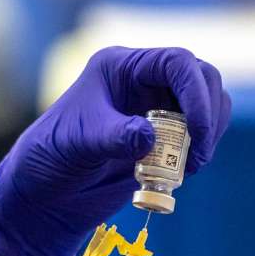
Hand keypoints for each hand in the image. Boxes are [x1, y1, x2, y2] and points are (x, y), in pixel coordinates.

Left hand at [0, 47, 229, 255]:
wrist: (46, 193)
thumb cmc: (51, 157)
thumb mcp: (78, 143)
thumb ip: (113, 137)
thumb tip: (149, 137)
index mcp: (120, 67)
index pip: (176, 62)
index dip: (195, 92)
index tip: (196, 130)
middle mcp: (142, 80)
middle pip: (201, 78)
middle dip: (207, 114)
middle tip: (197, 155)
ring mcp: (156, 106)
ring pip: (208, 104)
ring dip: (208, 134)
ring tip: (187, 167)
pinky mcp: (164, 135)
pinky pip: (199, 133)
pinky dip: (199, 150)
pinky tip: (179, 172)